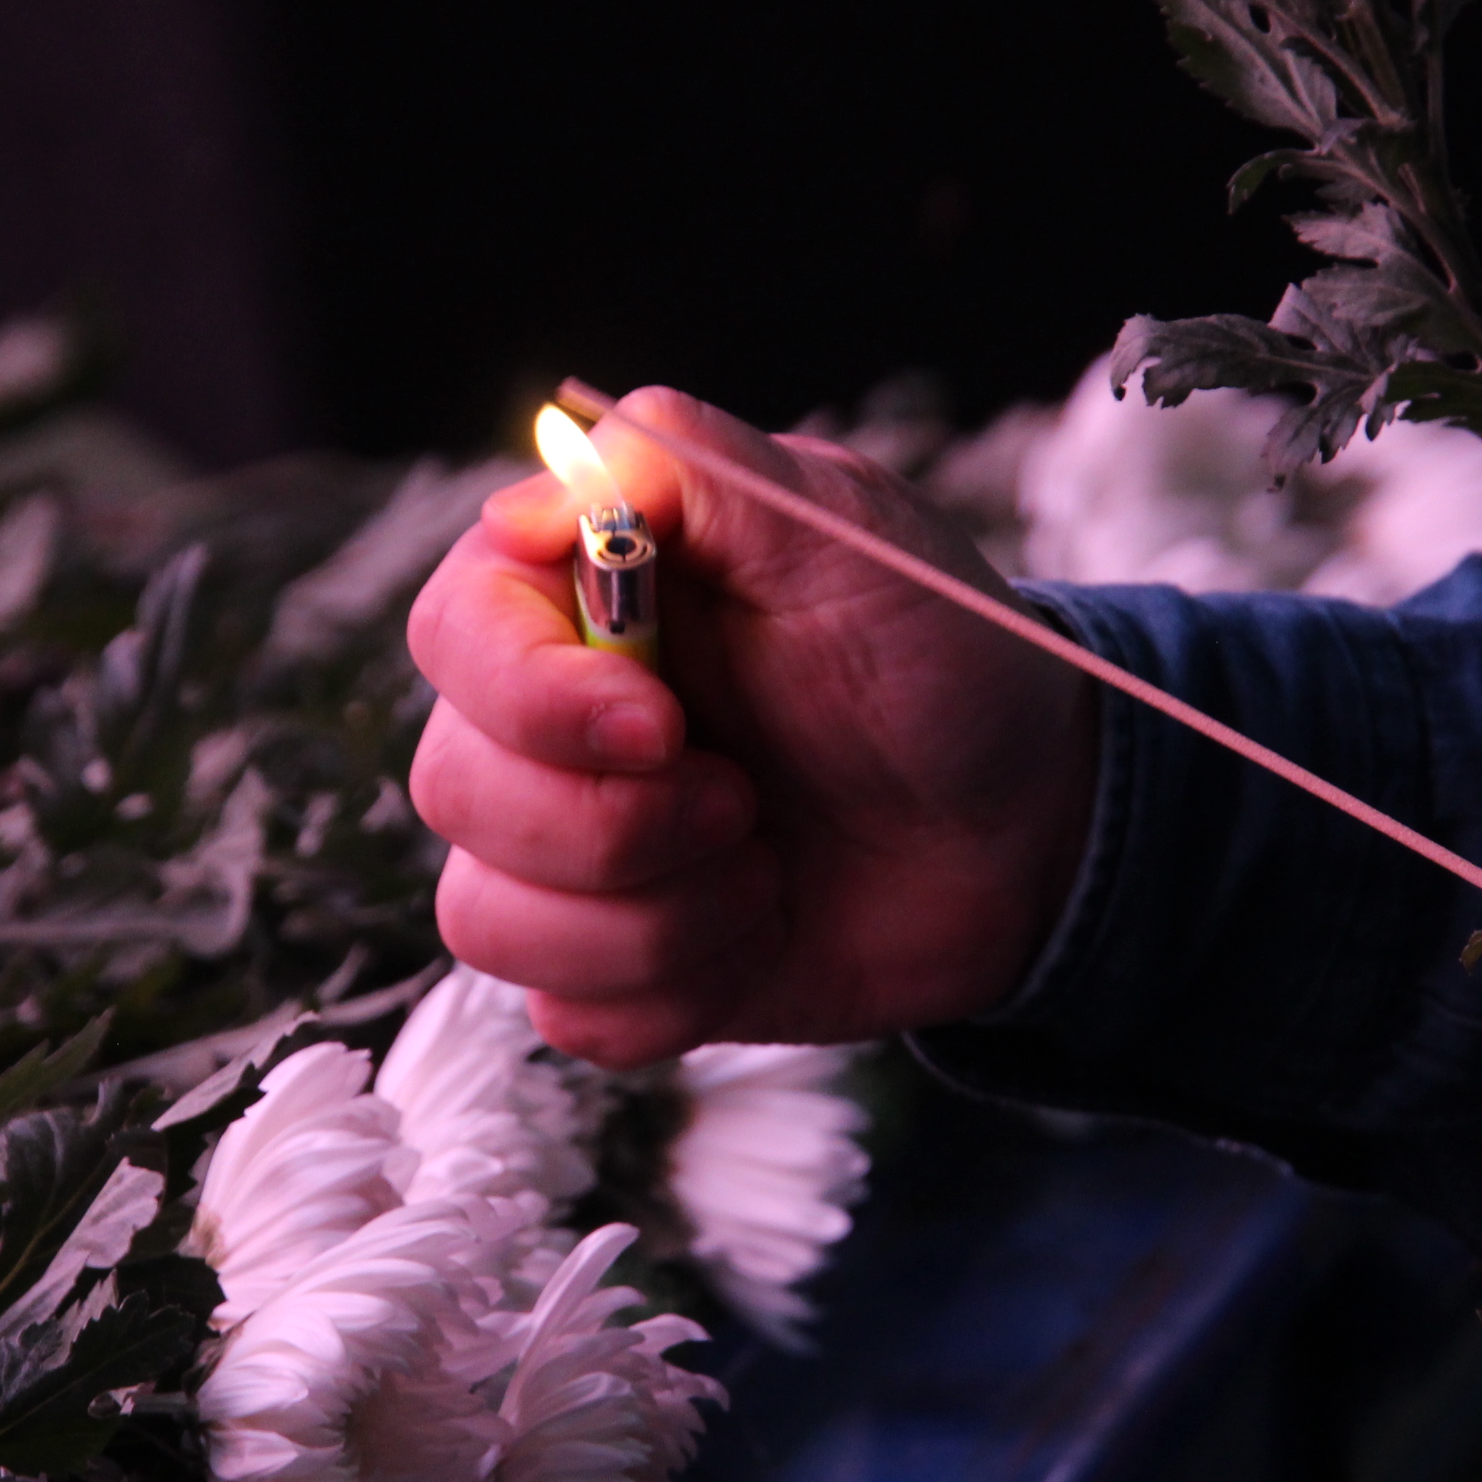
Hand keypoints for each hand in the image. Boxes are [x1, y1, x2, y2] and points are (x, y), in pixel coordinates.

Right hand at [406, 388, 1095, 1065]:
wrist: (1027, 822)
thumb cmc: (937, 655)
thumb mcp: (840, 522)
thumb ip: (686, 466)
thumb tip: (527, 492)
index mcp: (577, 592)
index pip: (454, 632)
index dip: (531, 696)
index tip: (661, 723)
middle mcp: (547, 720)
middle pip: (454, 785)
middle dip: (615, 823)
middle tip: (747, 799)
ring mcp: (569, 849)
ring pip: (487, 918)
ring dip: (651, 917)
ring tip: (763, 865)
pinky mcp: (611, 961)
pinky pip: (563, 1015)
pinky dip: (675, 991)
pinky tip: (757, 931)